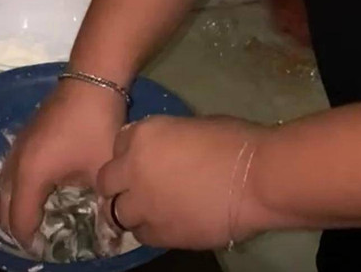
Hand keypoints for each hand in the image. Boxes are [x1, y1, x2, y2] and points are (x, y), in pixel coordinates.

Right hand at [0, 78, 125, 247]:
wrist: (91, 80)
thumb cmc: (95, 127)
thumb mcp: (100, 171)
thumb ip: (100, 204)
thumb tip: (105, 228)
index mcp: (31, 174)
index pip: (20, 219)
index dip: (29, 241)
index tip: (43, 251)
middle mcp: (17, 161)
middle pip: (3, 203)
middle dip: (14, 226)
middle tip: (33, 240)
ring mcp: (18, 144)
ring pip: (4, 184)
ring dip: (12, 204)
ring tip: (30, 219)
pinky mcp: (25, 133)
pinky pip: (10, 168)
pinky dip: (16, 185)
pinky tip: (34, 188)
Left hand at [97, 114, 272, 249]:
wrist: (253, 178)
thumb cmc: (230, 142)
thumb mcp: (188, 127)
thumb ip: (166, 140)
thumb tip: (165, 153)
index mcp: (141, 136)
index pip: (118, 144)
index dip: (130, 152)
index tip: (142, 159)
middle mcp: (133, 170)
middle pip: (107, 181)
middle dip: (118, 183)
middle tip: (136, 187)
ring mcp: (144, 204)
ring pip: (117, 213)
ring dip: (129, 210)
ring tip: (148, 209)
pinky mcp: (161, 234)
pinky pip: (141, 235)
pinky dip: (147, 229)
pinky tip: (164, 223)